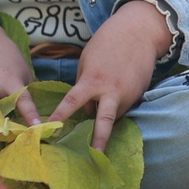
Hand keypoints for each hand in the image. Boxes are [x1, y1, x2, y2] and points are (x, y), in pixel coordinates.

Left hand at [51, 0, 170, 151]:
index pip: (72, 103)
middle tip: (95, 157)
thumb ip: (85, 86)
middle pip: (105, 121)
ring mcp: (128, 94)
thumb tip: (87, 110)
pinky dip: (116, 105)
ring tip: (102, 103)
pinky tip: (117, 92)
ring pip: (113, 114)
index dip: (59, 117)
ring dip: (105, 115)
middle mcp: (111, 91)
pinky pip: (123, 106)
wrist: (139, 32)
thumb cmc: (107, 44)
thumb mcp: (87, 61)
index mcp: (93, 81)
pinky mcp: (139, 94)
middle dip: (99, 140)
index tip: (49, 129)